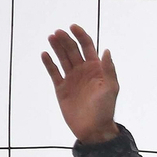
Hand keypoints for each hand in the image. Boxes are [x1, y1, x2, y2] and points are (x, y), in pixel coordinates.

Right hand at [42, 25, 119, 144]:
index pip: (88, 47)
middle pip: (73, 50)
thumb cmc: (105, 109)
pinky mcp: (61, 88)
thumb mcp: (111, 89)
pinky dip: (49, 63)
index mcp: (96, 69)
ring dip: (57, 47)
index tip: (73, 27)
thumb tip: (106, 50)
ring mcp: (72, 79)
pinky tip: (44, 54)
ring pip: (62, 58)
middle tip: (58, 33)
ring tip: (51, 37)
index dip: (81, 36)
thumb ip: (109, 70)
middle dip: (66, 40)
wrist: (94, 129)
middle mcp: (83, 71)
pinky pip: (53, 72)